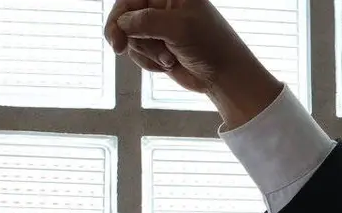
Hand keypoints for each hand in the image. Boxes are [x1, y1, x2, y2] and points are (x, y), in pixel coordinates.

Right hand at [105, 0, 281, 125]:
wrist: (225, 77)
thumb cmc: (210, 46)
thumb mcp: (178, 28)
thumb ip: (146, 21)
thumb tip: (122, 24)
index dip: (120, 13)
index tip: (116, 34)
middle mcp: (163, 7)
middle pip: (124, 16)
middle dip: (126, 35)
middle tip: (119, 48)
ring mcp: (159, 28)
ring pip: (130, 37)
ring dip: (145, 51)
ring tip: (168, 58)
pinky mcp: (158, 47)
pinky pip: (137, 52)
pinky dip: (148, 62)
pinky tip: (168, 64)